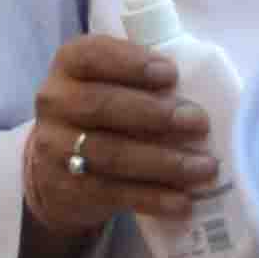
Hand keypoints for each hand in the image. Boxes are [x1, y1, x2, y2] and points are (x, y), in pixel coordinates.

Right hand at [22, 29, 219, 252]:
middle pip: (103, 106)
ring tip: (204, 166)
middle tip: (199, 122)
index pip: (92, 56)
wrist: (55, 170)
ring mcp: (56, 148)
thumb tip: (201, 89)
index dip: (131, 63)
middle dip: (156, 114)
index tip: (171, 74)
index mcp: (68, 65)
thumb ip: (139, 78)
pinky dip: (153, 198)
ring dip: (165, 162)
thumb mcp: (106, 83)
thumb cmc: (100, 115)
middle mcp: (55, 102)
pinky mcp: (67, 189)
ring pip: (112, 154)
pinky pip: (114, 193)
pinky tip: (182, 201)